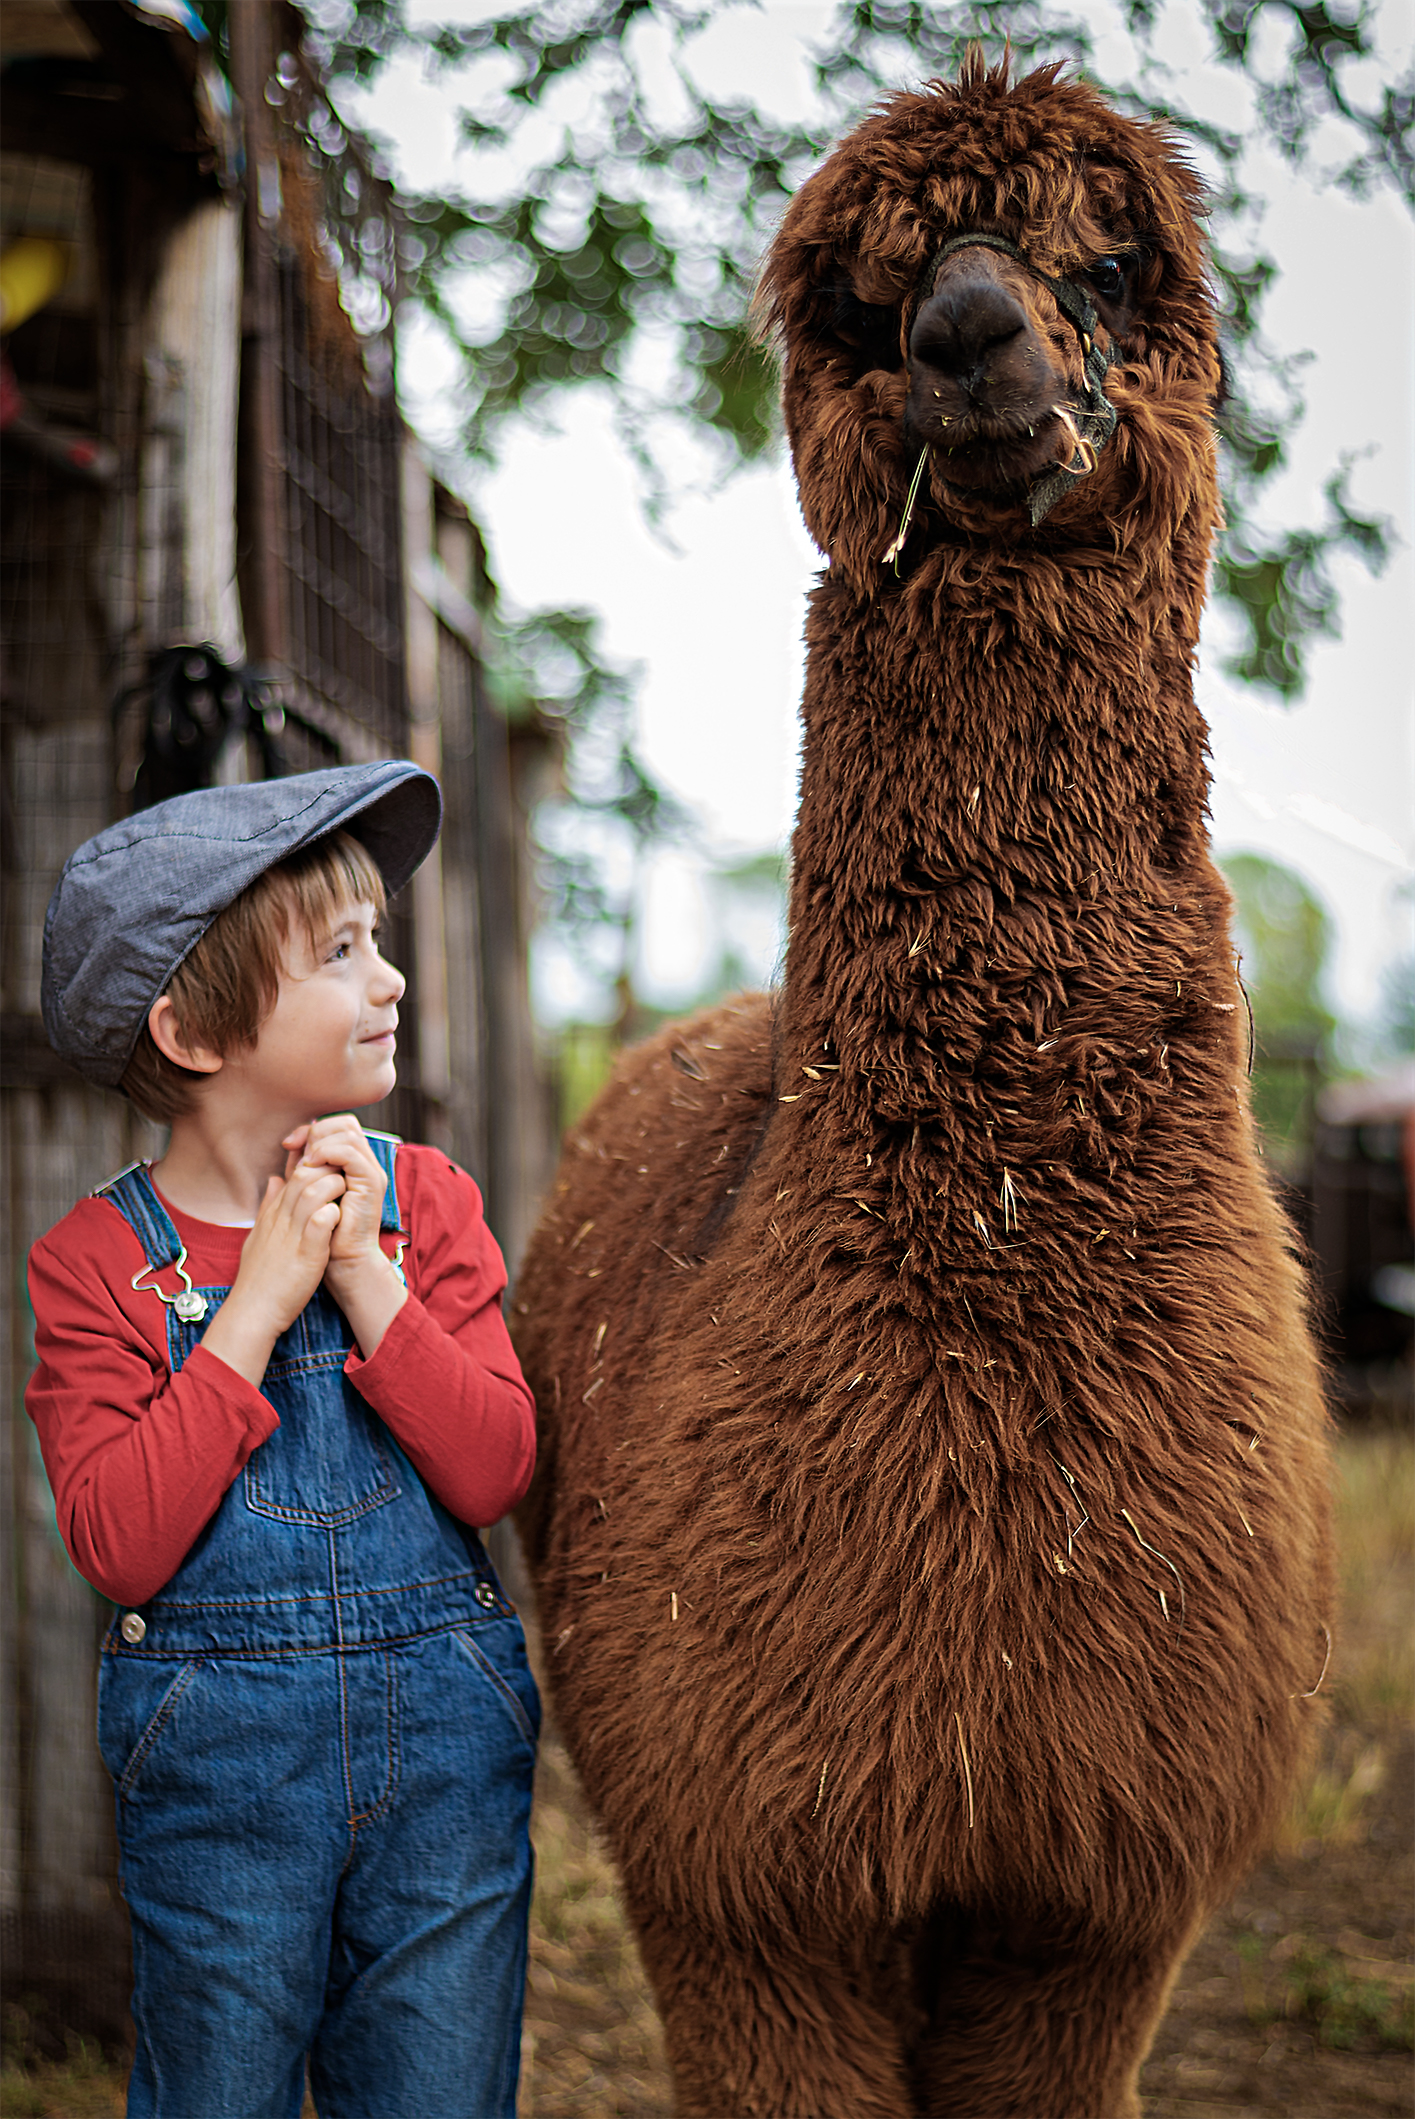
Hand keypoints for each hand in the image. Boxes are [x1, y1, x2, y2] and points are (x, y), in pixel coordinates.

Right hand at [199, 1159, 345, 1387]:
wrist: (252, 1312)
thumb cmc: (258, 1279)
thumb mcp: (258, 1236)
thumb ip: (268, 1207)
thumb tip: (275, 1180)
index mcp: (272, 1215)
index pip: (295, 1176)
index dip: (317, 1170)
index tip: (333, 1180)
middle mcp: (281, 1220)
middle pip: (305, 1176)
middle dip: (330, 1172)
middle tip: (347, 1185)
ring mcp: (292, 1235)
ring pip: (314, 1192)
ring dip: (335, 1190)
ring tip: (346, 1201)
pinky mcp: (306, 1254)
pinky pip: (322, 1221)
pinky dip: (334, 1215)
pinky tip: (341, 1221)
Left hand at [282, 1116, 385, 1264]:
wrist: (343, 1263)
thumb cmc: (325, 1234)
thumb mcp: (307, 1192)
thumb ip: (300, 1168)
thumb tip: (288, 1145)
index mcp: (353, 1165)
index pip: (337, 1126)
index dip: (312, 1128)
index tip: (288, 1143)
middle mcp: (365, 1165)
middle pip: (346, 1123)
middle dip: (316, 1130)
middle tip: (295, 1148)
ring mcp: (370, 1172)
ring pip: (349, 1133)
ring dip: (320, 1141)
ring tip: (304, 1161)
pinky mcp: (370, 1183)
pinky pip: (351, 1153)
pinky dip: (328, 1152)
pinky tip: (312, 1165)